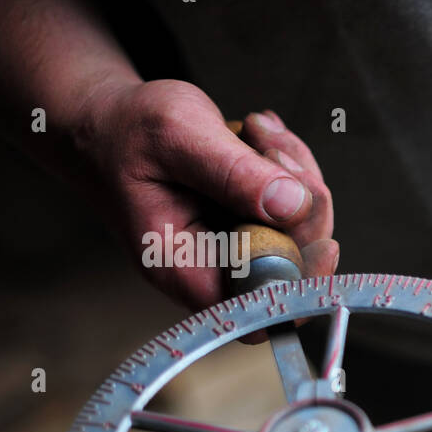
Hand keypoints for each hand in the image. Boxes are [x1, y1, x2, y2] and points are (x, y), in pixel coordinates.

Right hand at [71, 78, 337, 308]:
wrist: (107, 119)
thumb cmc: (125, 132)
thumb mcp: (174, 136)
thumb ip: (232, 173)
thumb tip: (291, 206)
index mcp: (186, 268)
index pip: (259, 312)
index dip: (301, 288)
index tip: (325, 242)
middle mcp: (216, 267)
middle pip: (296, 265)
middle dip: (303, 200)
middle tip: (271, 147)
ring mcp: (239, 246)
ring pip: (303, 230)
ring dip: (298, 173)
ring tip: (257, 131)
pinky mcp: (253, 222)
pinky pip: (297, 206)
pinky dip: (291, 167)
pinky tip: (260, 135)